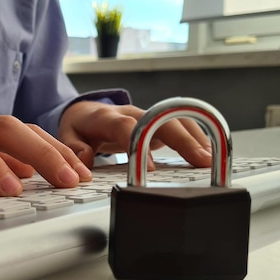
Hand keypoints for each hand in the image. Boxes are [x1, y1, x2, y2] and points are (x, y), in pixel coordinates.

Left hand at [58, 101, 212, 169]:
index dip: (140, 143)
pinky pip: (182, 124)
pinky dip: (197, 137)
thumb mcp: (68, 136)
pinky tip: (210, 153)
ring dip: (196, 137)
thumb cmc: (80, 126)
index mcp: (107, 117)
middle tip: (199, 160)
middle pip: (161, 119)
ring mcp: (149, 116)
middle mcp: (132, 112)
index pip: (125, 127)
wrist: (87, 111)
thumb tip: (84, 163)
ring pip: (176, 119)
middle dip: (182, 138)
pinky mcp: (159, 123)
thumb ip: (74, 148)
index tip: (151, 167)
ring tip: (211, 160)